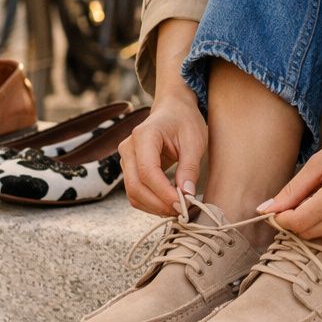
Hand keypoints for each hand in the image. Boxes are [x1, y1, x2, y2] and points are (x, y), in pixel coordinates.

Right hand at [120, 91, 205, 215]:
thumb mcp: (195, 140)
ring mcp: (126, 159)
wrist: (173, 110)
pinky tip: (169, 203)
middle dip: (159, 204)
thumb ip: (190, 167)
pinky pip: (135, 192)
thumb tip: (187, 195)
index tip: (183, 204)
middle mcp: (128, 148)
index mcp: (144, 136)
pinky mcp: (129, 169)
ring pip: (133, 193)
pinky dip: (151, 203)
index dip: (164, 193)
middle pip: (135, 186)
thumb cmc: (185, 121)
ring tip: (179, 209)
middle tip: (183, 211)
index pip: (148, 172)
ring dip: (155, 207)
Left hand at [258, 112, 321, 240]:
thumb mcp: (320, 161)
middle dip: (294, 222)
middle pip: (308, 233)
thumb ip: (292, 189)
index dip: (280, 218)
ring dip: (311, 225)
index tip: (276, 208)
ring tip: (313, 200)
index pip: (297, 223)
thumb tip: (265, 209)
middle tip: (291, 204)